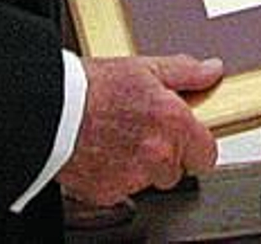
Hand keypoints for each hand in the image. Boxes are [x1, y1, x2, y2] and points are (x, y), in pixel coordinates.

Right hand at [57, 54, 222, 206]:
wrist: (49, 110)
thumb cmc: (92, 87)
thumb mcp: (145, 68)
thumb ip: (186, 73)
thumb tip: (211, 71)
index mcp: (173, 124)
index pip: (206, 154)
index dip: (196, 145)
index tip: (187, 138)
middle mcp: (157, 155)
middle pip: (176, 170)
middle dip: (165, 154)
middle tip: (142, 130)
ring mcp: (133, 178)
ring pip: (149, 180)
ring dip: (140, 166)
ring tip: (118, 137)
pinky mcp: (108, 193)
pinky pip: (121, 190)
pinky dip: (114, 176)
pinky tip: (102, 151)